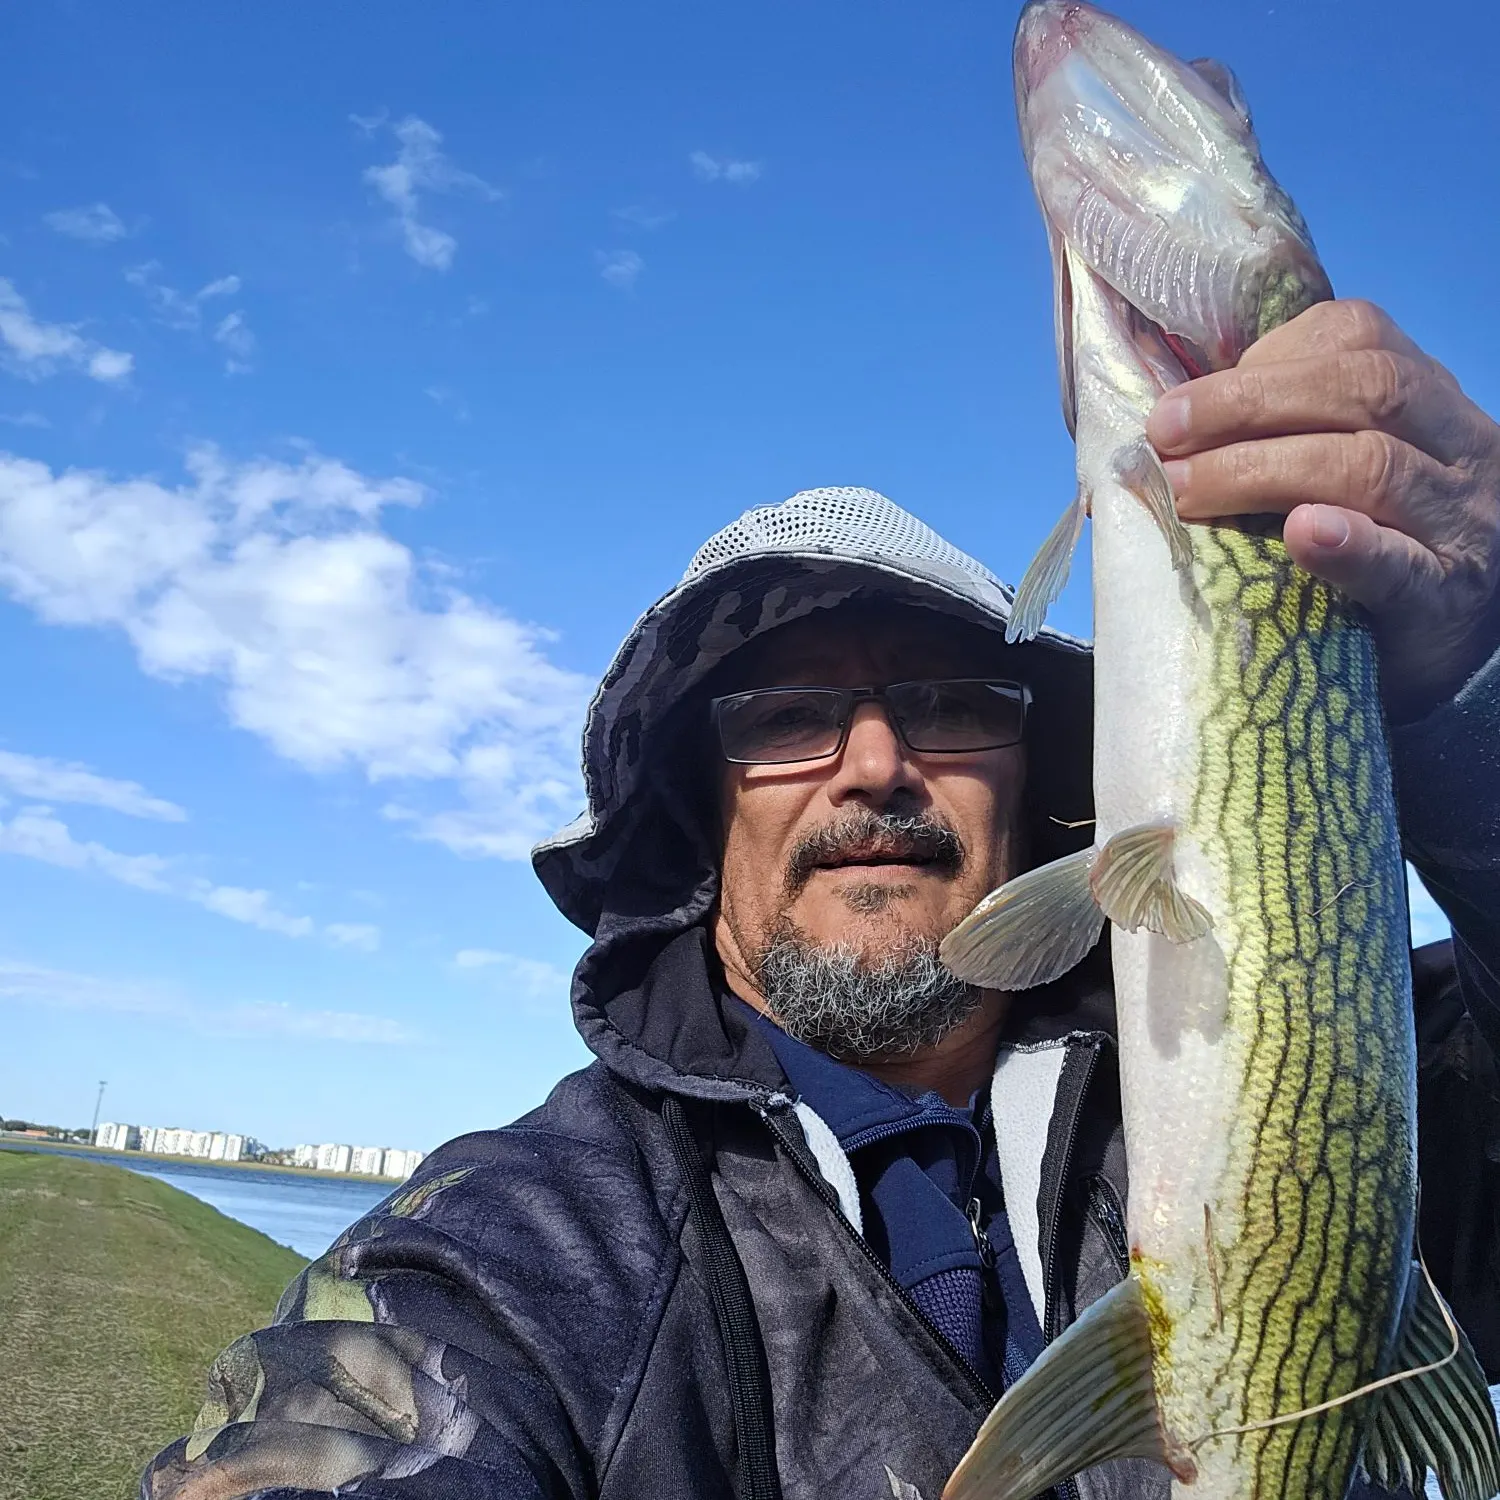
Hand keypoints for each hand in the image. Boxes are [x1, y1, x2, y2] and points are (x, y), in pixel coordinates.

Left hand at [1146, 299, 1499, 722]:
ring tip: (1187, 491)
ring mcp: (1459, 524)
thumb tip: (1172, 424)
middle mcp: (1459, 447)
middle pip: (1366, 389)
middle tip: (1163, 436)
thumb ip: (1291, 433)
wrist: (1461, 646)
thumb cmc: (1380, 548)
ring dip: (1264, 470)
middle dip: (1247, 404)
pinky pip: (1404, 566)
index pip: (1361, 338)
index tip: (1188, 401)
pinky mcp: (1445, 600)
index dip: (1269, 356)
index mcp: (1427, 402)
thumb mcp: (1349, 467)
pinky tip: (1304, 534)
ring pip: (1376, 467)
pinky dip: (1350, 547)